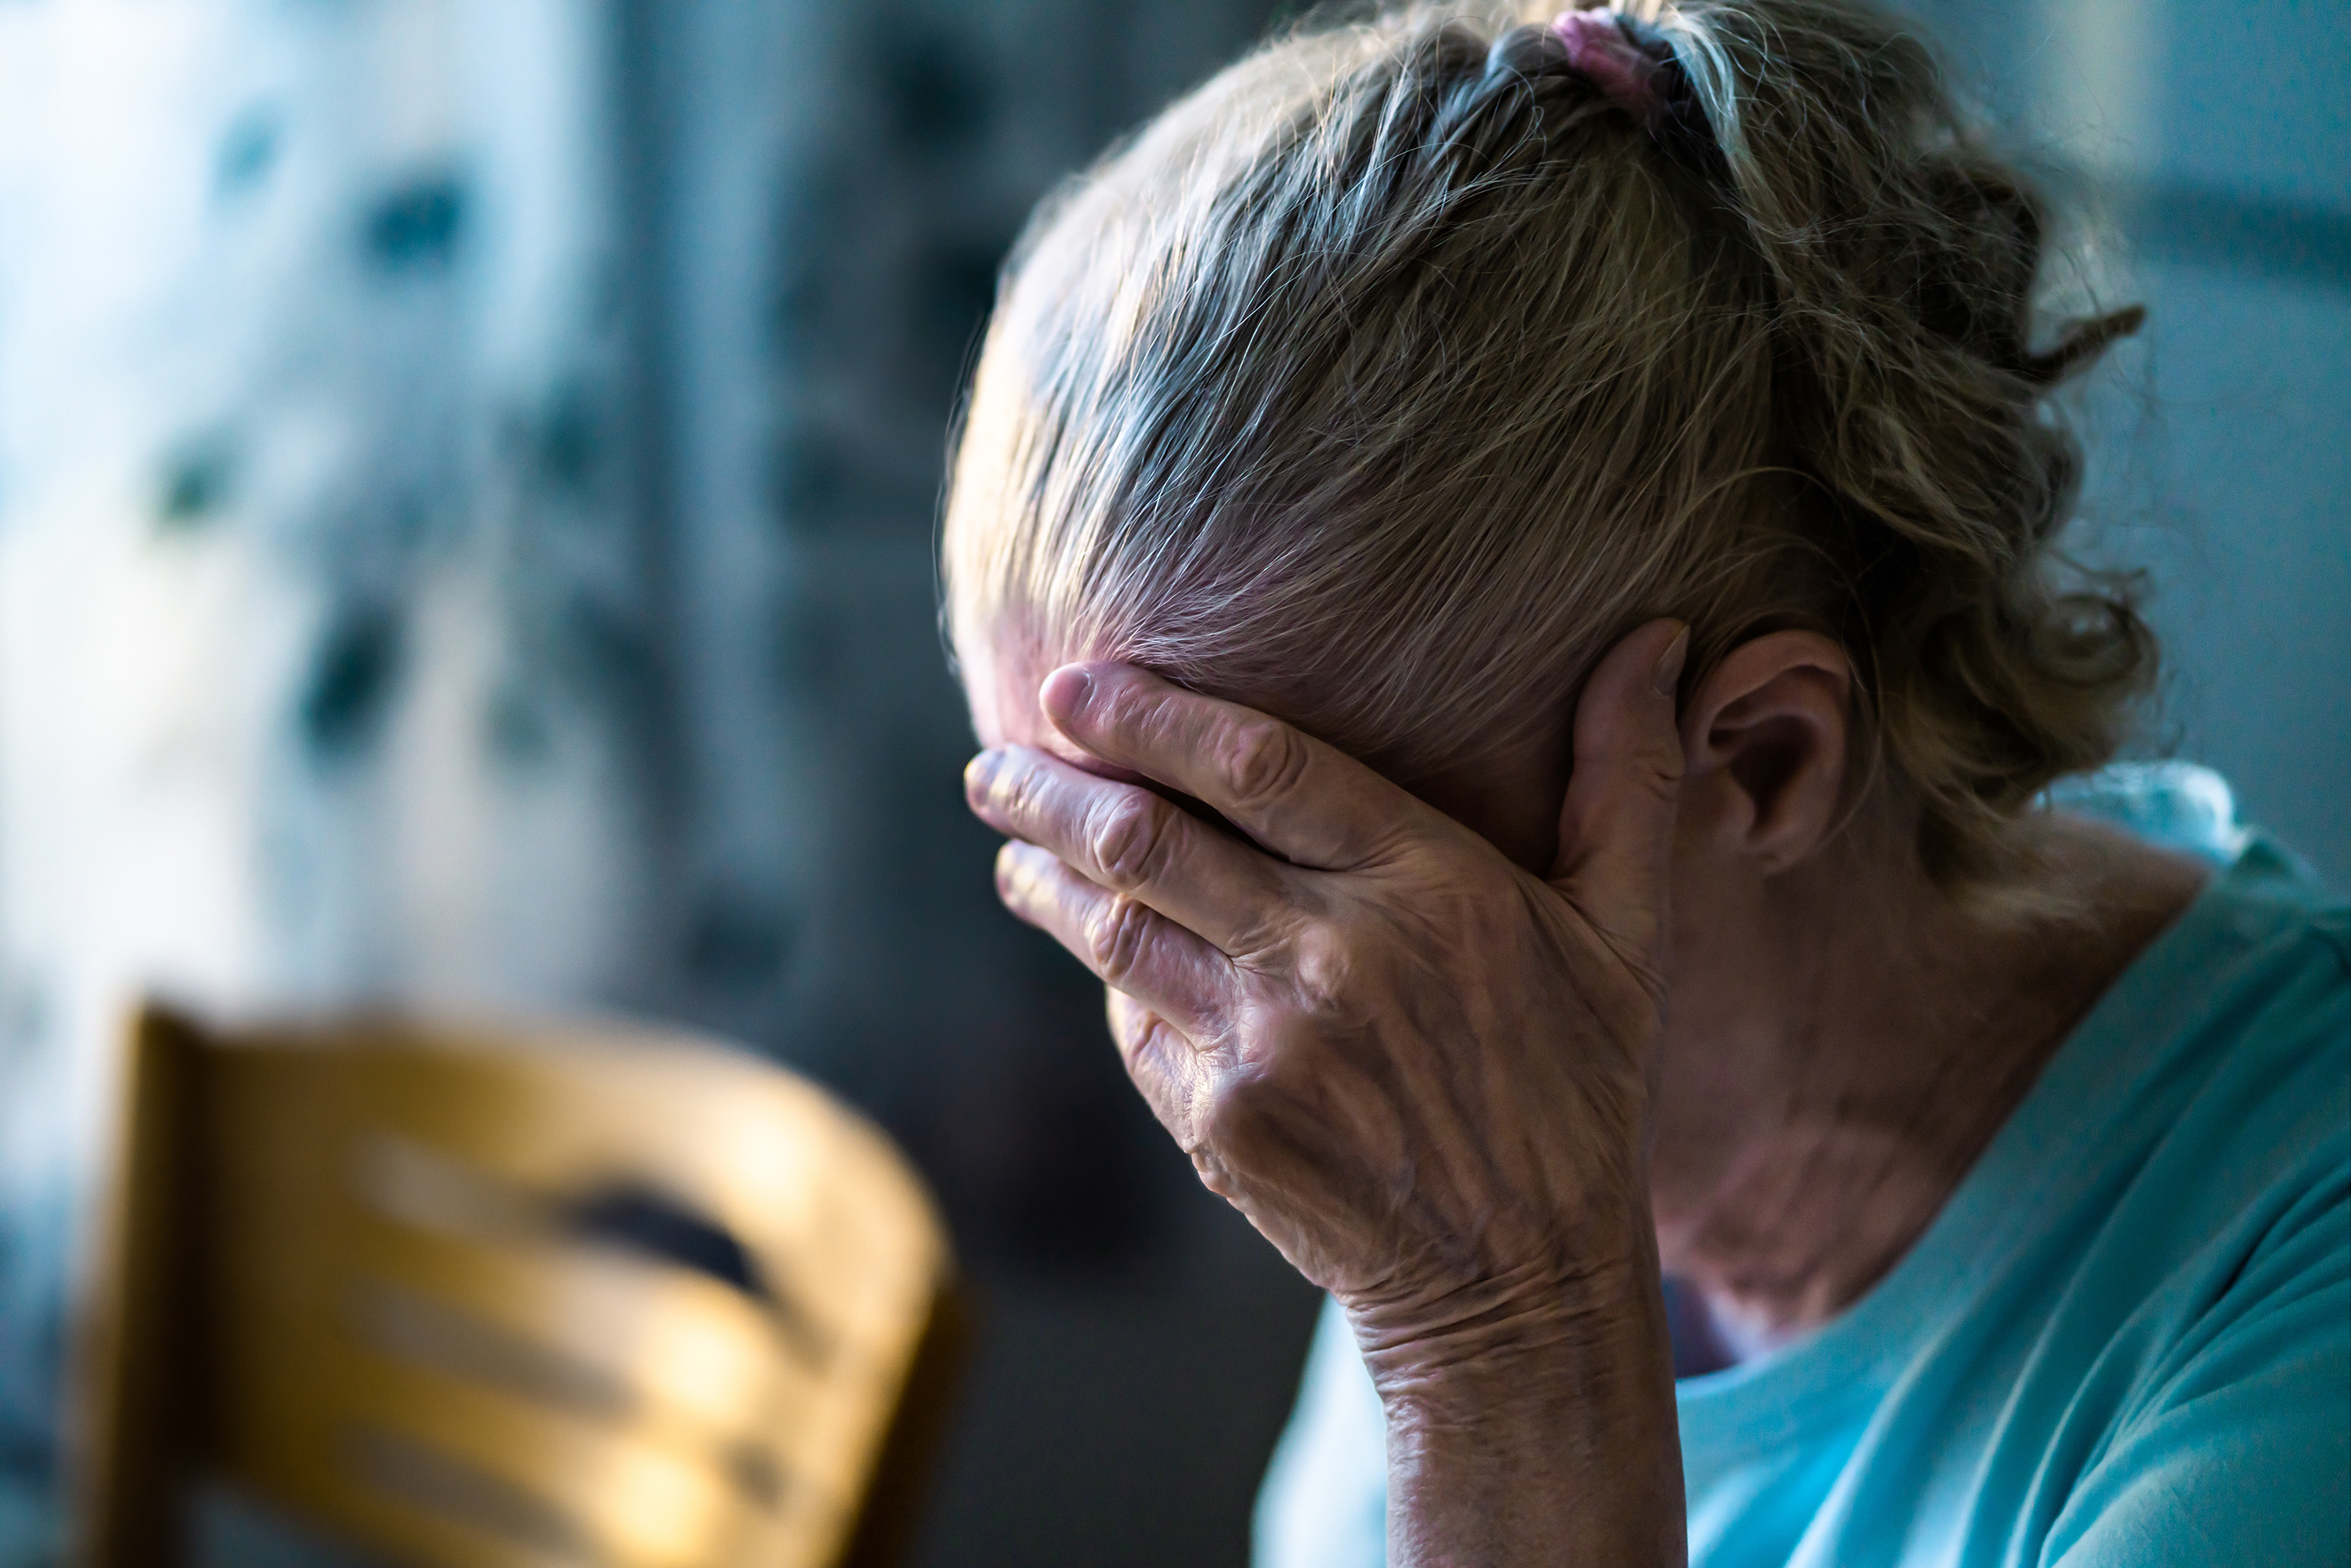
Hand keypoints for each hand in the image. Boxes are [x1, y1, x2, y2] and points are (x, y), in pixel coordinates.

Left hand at [962, 620, 1690, 1366]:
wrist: (1523, 1287)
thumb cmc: (1580, 1092)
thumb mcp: (1628, 934)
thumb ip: (1629, 780)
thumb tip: (1659, 640)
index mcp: (1427, 887)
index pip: (1255, 762)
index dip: (1148, 714)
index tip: (1072, 683)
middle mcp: (1330, 959)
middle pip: (1146, 839)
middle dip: (1048, 789)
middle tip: (991, 760)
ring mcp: (1263, 1050)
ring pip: (1113, 930)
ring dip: (1043, 877)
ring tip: (1007, 841)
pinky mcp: (1220, 1126)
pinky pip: (1133, 1025)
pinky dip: (1106, 976)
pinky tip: (1092, 946)